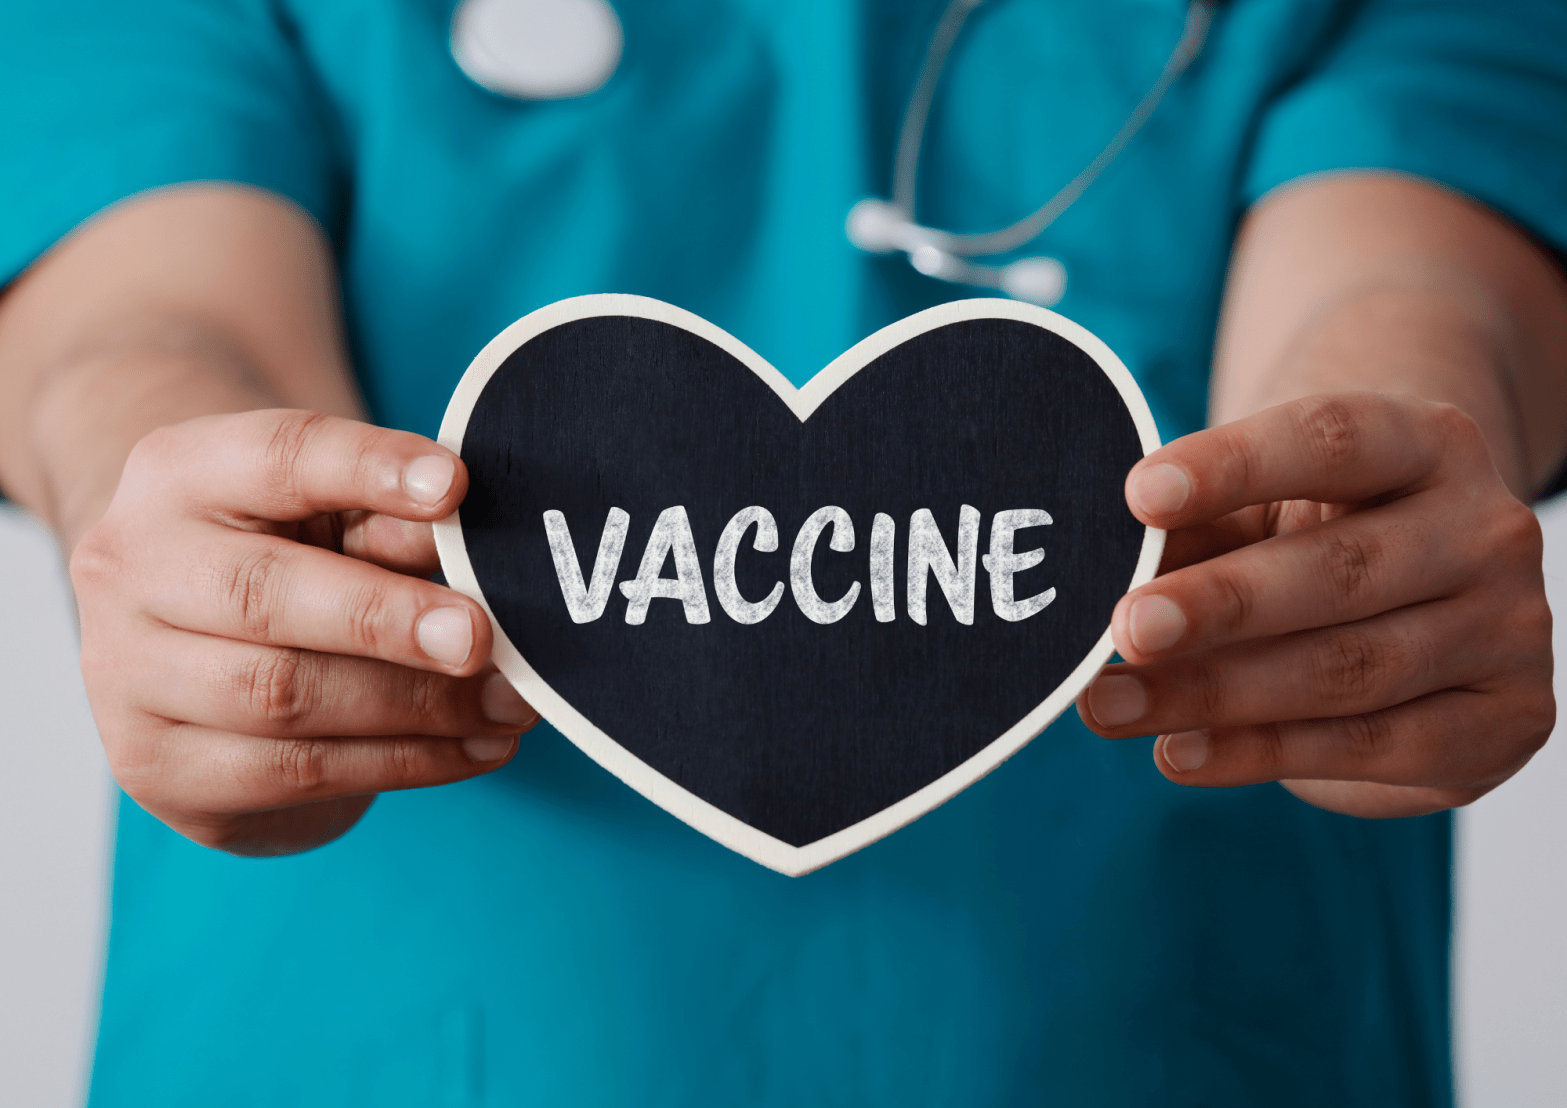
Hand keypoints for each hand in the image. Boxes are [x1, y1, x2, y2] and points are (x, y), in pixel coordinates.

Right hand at [71, 410, 539, 854]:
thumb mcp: (338, 519)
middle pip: (263, 594)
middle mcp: (130, 568)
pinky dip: (404, 764)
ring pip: (281, 697)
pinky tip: (474, 750)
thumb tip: (482, 552)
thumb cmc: (293, 561)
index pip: (277, 459)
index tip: (455, 487)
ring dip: (417, 707)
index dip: (369, 470)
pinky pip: (295, 773)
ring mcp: (127, 675)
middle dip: (388, 620)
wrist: (189, 647)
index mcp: (179, 474)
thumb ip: (395, 525)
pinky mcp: (158, 770)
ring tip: (510, 706)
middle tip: (482, 639)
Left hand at [1077, 393, 1553, 817]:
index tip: (1137, 495)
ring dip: (1214, 695)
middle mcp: (1486, 528)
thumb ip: (1188, 532)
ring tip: (1109, 704)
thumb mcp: (1253, 514)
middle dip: (1219, 605)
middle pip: (1339, 570)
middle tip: (1125, 627)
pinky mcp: (1507, 720)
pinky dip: (1260, 753)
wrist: (1426, 597)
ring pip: (1349, 670)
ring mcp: (1509, 627)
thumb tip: (1086, 568)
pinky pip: (1369, 747)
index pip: (1330, 439)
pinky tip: (1177, 751)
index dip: (1232, 465)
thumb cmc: (1310, 537)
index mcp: (1426, 441)